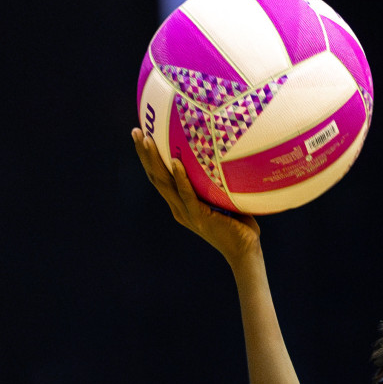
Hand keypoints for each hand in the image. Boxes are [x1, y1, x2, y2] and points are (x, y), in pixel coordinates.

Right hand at [130, 129, 260, 266]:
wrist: (245, 252)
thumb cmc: (240, 226)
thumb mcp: (224, 201)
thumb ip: (219, 184)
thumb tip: (227, 158)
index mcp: (181, 204)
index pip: (160, 177)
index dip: (149, 158)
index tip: (143, 136)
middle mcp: (178, 208)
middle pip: (155, 177)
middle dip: (144, 154)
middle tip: (136, 131)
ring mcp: (187, 213)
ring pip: (164, 183)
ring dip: (154, 160)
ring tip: (147, 139)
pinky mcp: (199, 217)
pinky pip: (187, 194)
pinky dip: (180, 178)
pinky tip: (174, 161)